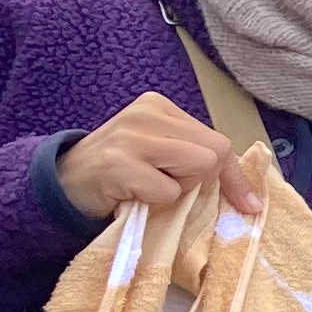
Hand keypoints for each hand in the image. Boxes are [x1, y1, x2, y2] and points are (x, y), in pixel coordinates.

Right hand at [56, 91, 260, 220]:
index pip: (219, 141)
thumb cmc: (118, 173)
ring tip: (145, 187)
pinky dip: (155, 201)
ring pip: (197, 168)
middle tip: (163, 186)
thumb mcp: (158, 155)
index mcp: (160, 107)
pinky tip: (129, 194)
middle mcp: (147, 114)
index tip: (248, 204)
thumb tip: (250, 198)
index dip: (234, 177)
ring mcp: (131, 136)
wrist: (61, 184)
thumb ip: (195, 159)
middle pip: (214, 153)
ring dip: (177, 190)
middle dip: (199, 181)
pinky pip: (167, 191)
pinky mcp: (119, 163)